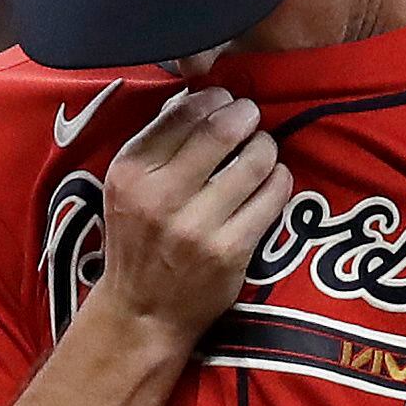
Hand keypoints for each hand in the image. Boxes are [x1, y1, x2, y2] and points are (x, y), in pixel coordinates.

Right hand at [93, 87, 290, 343]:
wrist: (142, 312)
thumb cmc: (138, 241)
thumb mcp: (126, 188)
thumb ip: (156, 143)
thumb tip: (198, 94)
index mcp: (130, 173)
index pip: (183, 113)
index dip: (215, 99)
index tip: (225, 103)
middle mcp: (159, 196)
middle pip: (222, 130)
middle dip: (246, 115)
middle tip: (251, 118)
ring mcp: (196, 226)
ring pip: (255, 161)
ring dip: (266, 147)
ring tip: (262, 150)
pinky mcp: (230, 251)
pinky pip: (272, 198)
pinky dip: (279, 181)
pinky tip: (272, 181)